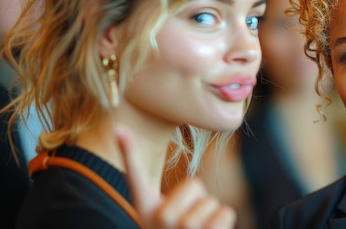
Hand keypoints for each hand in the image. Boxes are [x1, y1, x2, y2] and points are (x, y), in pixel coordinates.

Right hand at [115, 125, 235, 228]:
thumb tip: (123, 134)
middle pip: (196, 185)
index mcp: (146, 209)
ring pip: (212, 202)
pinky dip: (225, 223)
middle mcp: (159, 219)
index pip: (135, 174)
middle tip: (188, 224)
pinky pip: (225, 213)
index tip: (119, 127)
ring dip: (213, 216)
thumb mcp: (157, 213)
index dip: (128, 150)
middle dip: (200, 201)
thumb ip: (154, 189)